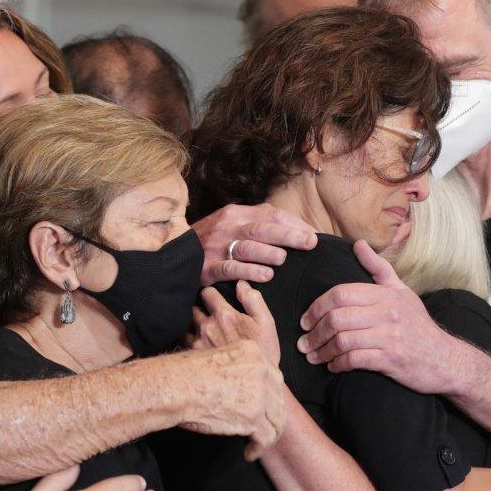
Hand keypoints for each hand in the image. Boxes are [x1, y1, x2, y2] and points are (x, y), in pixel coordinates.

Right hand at [174, 340, 287, 460]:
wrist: (177, 387)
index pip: (273, 378)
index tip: (264, 410)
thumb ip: (237, 368)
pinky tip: (249, 453)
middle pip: (278, 400)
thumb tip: (243, 389)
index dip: (269, 397)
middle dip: (272, 417)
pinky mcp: (254, 417)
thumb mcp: (218, 356)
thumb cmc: (185, 374)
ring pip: (276, 421)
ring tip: (257, 444)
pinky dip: (259, 448)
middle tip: (262, 430)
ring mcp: (261, 395)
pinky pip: (266, 438)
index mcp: (254, 352)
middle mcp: (262, 371)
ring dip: (268, 435)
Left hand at [190, 282, 280, 364]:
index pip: (207, 293)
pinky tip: (198, 343)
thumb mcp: (266, 323)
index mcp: (225, 315)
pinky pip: (184, 341)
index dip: (210, 294)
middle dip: (199, 309)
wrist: (253, 381)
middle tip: (207, 315)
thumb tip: (241, 284)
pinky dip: (189, 339)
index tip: (213, 299)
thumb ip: (253, 299)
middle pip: (194, 307)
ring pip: (187, 324)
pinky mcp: (193, 356)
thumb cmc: (262, 352)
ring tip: (202, 330)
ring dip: (192, 325)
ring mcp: (198, 342)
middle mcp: (207, 327)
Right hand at [192, 203, 316, 284]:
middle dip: (289, 235)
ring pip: (247, 247)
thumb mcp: (231, 223)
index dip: (295, 224)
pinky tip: (266, 276)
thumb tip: (295, 229)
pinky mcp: (208, 268)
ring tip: (284, 259)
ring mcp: (218, 247)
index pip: (270, 214)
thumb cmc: (211, 239)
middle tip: (310, 244)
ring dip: (268, 252)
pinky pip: (232, 269)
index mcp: (236, 213)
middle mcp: (228, 227)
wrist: (175, 252)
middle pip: (263, 228)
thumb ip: (257, 222)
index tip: (314, 235)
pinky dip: (250, 272)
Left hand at [295, 239, 467, 393]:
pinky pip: (354, 360)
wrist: (446, 360)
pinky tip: (332, 366)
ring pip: (343, 340)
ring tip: (313, 356)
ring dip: (322, 350)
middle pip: (337, 317)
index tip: (305, 320)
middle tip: (303, 342)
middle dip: (314, 332)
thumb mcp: (402, 291)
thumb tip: (357, 244)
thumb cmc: (418, 325)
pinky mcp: (391, 360)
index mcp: (385, 294)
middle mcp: (387, 312)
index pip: (341, 294)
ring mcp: (390, 336)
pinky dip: (338, 364)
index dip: (317, 307)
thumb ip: (378, 268)